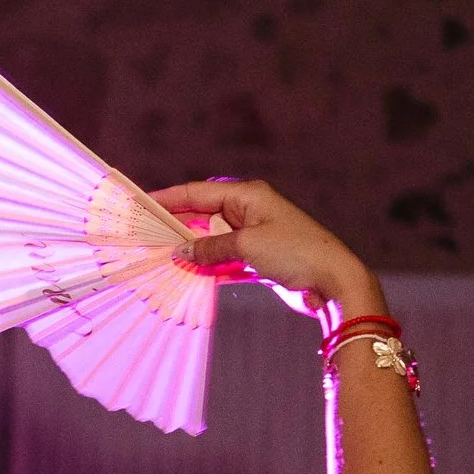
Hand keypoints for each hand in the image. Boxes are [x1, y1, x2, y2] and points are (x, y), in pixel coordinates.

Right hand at [142, 179, 381, 321]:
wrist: (333, 280)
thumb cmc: (295, 252)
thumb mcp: (247, 246)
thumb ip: (210, 248)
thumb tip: (181, 251)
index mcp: (246, 195)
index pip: (198, 192)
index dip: (168, 198)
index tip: (141, 204)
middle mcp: (247, 211)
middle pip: (201, 215)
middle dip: (175, 227)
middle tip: (145, 236)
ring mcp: (252, 235)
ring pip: (210, 240)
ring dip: (190, 250)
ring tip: (161, 258)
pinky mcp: (256, 258)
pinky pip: (222, 259)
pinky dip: (207, 266)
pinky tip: (188, 274)